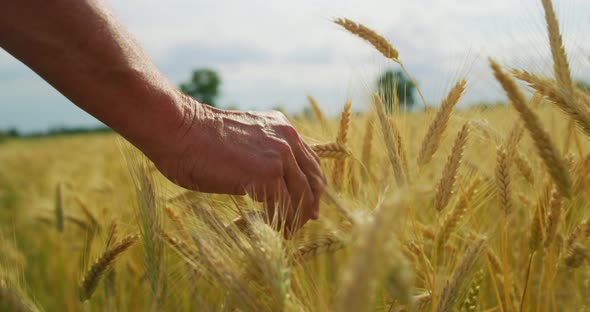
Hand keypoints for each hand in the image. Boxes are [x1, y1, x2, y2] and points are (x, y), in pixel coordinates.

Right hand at [151, 98, 325, 237]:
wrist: (178, 130)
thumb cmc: (197, 139)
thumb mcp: (241, 140)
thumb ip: (260, 154)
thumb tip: (268, 184)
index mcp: (281, 127)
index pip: (310, 161)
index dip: (312, 185)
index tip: (308, 204)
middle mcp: (287, 138)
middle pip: (313, 179)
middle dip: (310, 204)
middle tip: (304, 222)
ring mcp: (280, 154)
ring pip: (302, 195)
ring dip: (296, 217)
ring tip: (287, 230)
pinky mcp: (268, 173)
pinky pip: (285, 205)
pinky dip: (282, 220)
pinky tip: (274, 227)